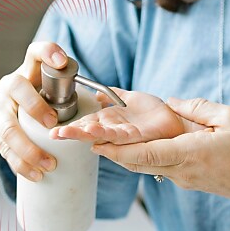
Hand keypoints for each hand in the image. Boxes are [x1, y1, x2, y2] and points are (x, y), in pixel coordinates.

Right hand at [0, 41, 69, 181]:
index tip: (63, 62)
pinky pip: (2, 147)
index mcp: (28, 69)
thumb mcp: (56, 89)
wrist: (15, 109)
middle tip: (54, 127)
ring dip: (28, 149)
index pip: (36, 52)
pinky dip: (19, 163)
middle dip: (36, 108)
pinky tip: (35, 174)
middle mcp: (8, 83)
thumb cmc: (44, 99)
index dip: (48, 53)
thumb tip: (104, 101)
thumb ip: (73, 89)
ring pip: (7, 127)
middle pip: (18, 90)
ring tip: (49, 165)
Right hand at [51, 89, 186, 143]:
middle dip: (71, 133)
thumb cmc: (154, 112)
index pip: (86, 124)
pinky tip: (94, 134)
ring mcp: (124, 135)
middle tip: (54, 134)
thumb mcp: (128, 98)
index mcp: (110, 121)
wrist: (175, 119)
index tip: (54, 129)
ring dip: (83, 135)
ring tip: (66, 134)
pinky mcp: (137, 137)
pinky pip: (118, 136)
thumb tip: (95, 93)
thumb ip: (112, 95)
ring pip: (100, 135)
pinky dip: (105, 135)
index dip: (71, 126)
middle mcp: (114, 130)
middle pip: (89, 132)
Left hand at [93, 97, 229, 208]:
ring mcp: (185, 180)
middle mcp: (182, 171)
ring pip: (146, 166)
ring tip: (102, 139)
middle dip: (109, 151)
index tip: (93, 142)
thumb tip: (172, 104)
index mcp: (190, 154)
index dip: (116, 149)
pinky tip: (135, 144)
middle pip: (136, 162)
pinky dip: (143, 156)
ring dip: (124, 154)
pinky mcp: (191, 182)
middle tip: (83, 138)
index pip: (144, 153)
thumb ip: (198, 108)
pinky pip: (160, 168)